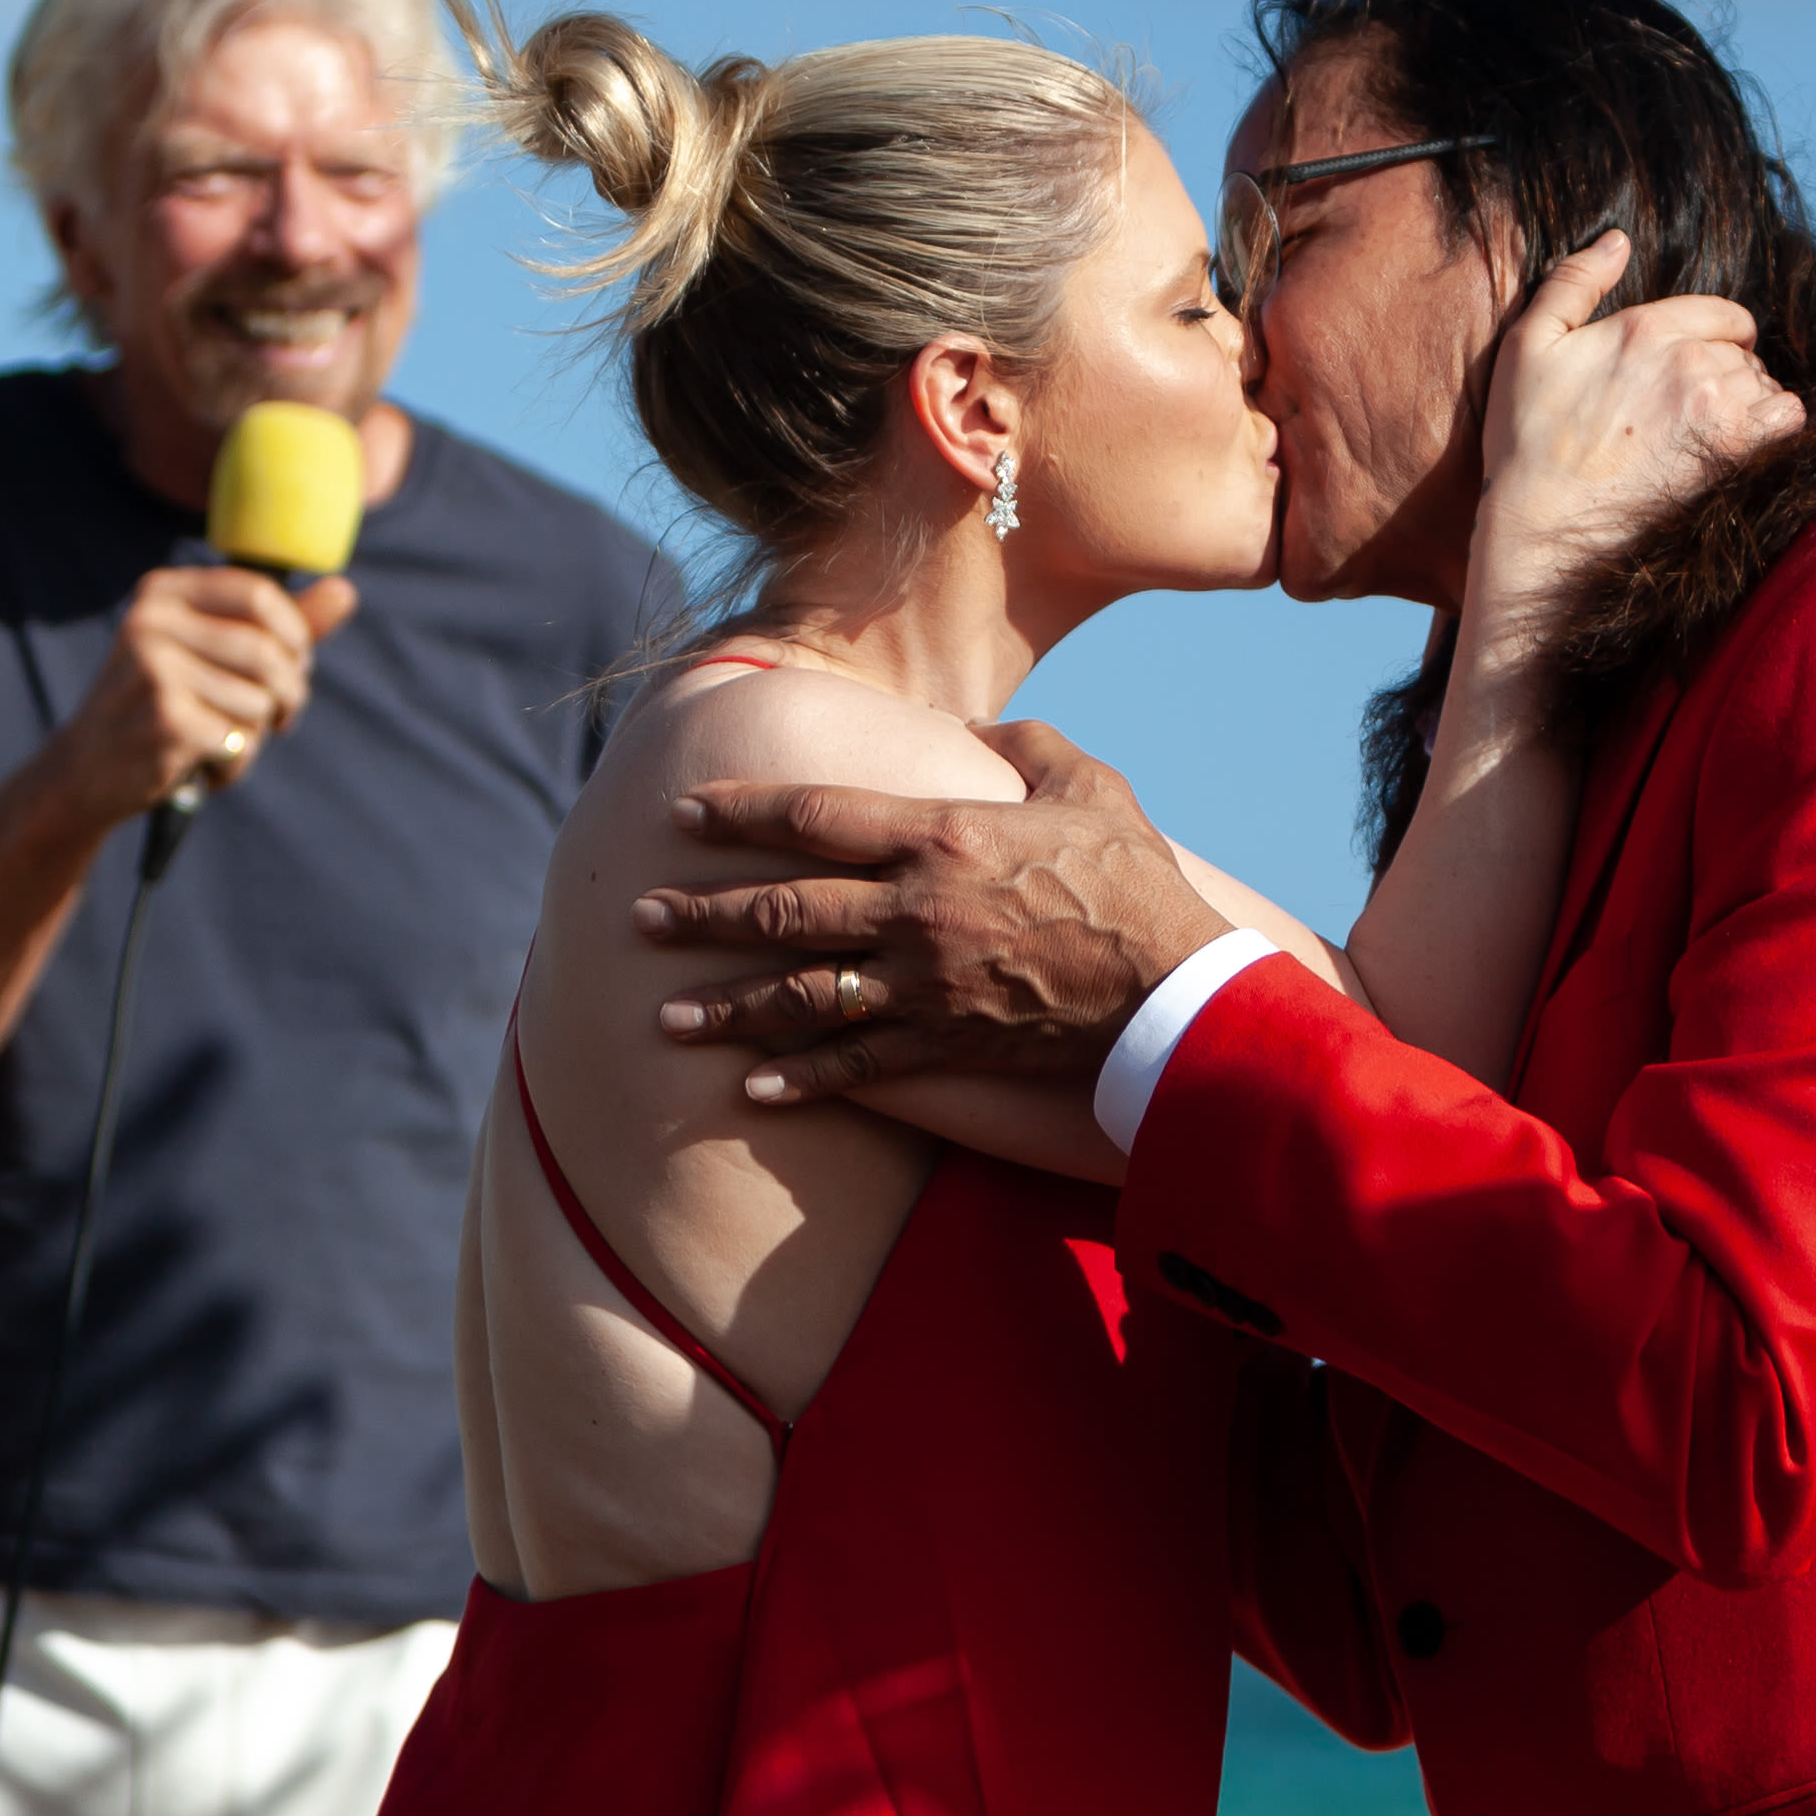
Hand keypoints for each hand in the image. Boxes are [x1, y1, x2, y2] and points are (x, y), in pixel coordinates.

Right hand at [56, 566, 358, 822]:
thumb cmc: (162, 706)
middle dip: (288, 693)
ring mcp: (154, 670)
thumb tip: (345, 591)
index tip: (294, 667)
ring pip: (259, 701)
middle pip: (267, 651)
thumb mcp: (212, 653)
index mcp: (163, 592)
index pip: (260, 594)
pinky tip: (202, 766)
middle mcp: (151, 622)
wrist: (84, 772)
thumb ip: (279, 624)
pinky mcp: (164, 720)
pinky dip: (233, 766)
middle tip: (277, 717)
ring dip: (254, 735)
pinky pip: (239, 742)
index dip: (296, 637)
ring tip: (218, 742)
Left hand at [630, 721, 1227, 1101]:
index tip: (683, 812)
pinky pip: (854, 1063)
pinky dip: (798, 1077)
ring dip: (725, 1006)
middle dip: (702, 914)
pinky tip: (750, 1085)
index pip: (813, 814)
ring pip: (798, 993)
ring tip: (665, 1016)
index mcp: (940, 836)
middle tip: (639, 919)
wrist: (1176, 991)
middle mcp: (914, 910)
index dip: (740, 810)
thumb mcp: (1090, 787)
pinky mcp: (944, 1043)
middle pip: (782, 907)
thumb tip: (979, 730)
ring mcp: (922, 984)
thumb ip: (1026, 748)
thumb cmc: (1138, 881)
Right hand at [1472, 236, 1802, 633]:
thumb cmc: (1528, 442)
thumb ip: (1573, 282)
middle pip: (1744, 351)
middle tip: (1692, 406)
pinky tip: (1742, 444)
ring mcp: (1717, 408)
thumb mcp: (1528, 346)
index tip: (1696, 363)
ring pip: (1765, 384)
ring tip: (1710, 430)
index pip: (1721, 313)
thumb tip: (1617, 239)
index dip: (1715, 336)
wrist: (1544, 530)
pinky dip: (1774, 426)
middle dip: (1728, 370)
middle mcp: (1690, 360)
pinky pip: (1786, 418)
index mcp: (1645, 327)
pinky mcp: (1736, 454)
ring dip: (1748, 401)